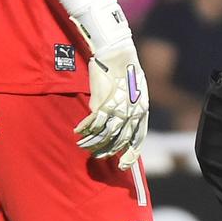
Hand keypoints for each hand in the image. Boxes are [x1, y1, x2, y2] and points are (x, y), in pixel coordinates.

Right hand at [75, 33, 148, 167]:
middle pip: (120, 140)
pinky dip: (84, 129)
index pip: (138, 139)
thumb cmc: (126, 71)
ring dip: (92, 143)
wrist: (118, 54)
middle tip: (96, 156)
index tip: (122, 166)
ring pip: (104, 134)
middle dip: (107, 151)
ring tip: (82, 146)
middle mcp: (132, 112)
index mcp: (143, 110)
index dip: (130, 154)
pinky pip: (92, 122)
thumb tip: (116, 122)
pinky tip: (78, 132)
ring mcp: (117, 108)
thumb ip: (128, 109)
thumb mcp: (135, 92)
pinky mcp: (103, 101)